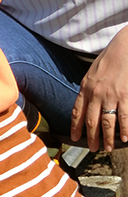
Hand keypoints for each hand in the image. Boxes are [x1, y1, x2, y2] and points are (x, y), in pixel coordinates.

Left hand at [71, 26, 127, 150]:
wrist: (124, 47)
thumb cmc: (108, 59)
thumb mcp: (90, 74)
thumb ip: (87, 89)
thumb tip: (85, 102)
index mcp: (85, 89)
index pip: (76, 113)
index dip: (75, 127)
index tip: (74, 138)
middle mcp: (95, 94)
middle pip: (91, 121)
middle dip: (91, 137)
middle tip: (92, 149)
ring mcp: (111, 96)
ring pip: (107, 122)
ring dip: (107, 138)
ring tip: (107, 148)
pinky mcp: (125, 95)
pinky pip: (124, 116)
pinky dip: (125, 129)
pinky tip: (125, 138)